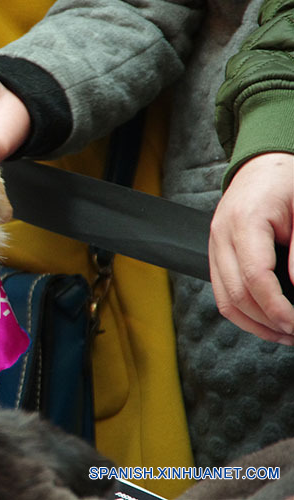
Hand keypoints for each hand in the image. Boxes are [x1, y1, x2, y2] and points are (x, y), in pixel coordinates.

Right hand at [209, 152, 293, 343]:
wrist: (263, 166)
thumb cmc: (287, 182)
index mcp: (245, 221)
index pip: (255, 277)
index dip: (276, 308)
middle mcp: (221, 235)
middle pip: (235, 294)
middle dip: (266, 323)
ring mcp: (214, 244)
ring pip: (224, 299)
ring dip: (253, 323)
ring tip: (282, 333)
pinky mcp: (215, 252)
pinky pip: (221, 291)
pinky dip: (242, 311)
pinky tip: (264, 319)